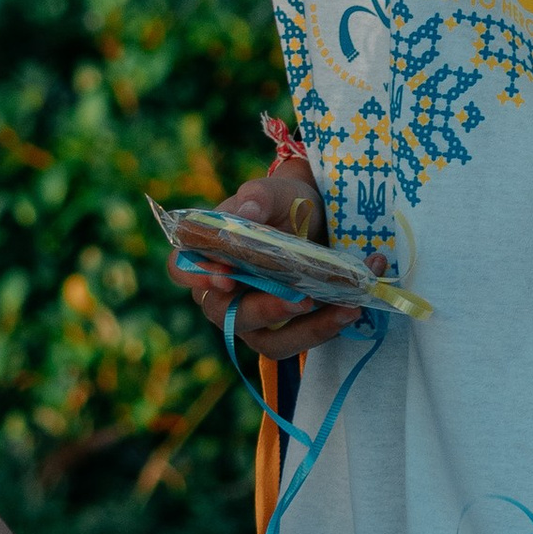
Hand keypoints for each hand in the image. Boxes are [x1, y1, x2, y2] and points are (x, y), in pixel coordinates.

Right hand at [176, 161, 360, 359]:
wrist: (322, 218)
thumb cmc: (287, 204)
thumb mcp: (279, 192)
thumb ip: (260, 197)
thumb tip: (246, 212)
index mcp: (208, 252)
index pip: (181, 269)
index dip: (195, 276)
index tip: (226, 275)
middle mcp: (222, 290)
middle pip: (223, 312)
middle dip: (263, 309)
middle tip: (300, 298)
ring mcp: (251, 316)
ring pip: (264, 339)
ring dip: (305, 329)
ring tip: (343, 308)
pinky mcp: (282, 331)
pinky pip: (296, 342)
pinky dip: (326, 328)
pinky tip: (352, 309)